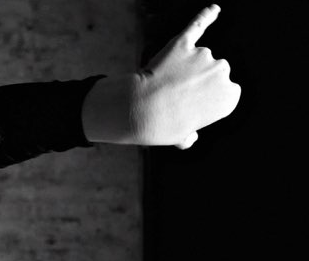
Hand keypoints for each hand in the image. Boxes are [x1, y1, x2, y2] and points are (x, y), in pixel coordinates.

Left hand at [82, 4, 240, 147]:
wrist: (141, 111)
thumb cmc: (162, 127)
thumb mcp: (181, 138)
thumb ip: (189, 135)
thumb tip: (188, 138)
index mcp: (230, 97)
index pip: (222, 93)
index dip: (202, 101)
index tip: (188, 108)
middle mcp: (223, 73)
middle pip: (213, 72)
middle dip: (195, 81)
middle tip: (173, 96)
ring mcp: (203, 55)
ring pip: (197, 57)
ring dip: (182, 67)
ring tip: (165, 83)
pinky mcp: (182, 43)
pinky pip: (197, 26)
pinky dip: (205, 17)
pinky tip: (214, 9)